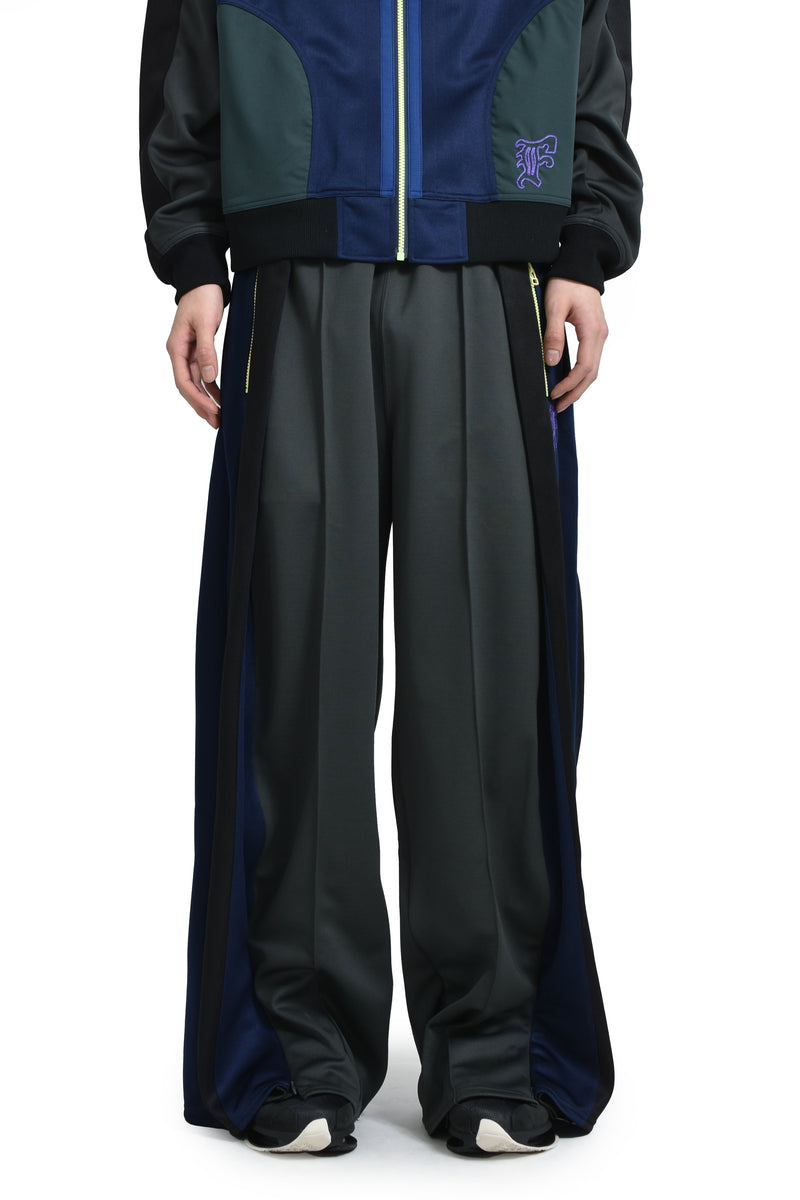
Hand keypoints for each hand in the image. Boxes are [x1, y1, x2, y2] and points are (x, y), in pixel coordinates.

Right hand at [165, 283, 224, 427]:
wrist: (203, 280)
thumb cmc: (202, 297)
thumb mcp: (205, 323)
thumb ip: (206, 351)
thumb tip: (208, 377)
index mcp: (176, 348)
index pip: (183, 381)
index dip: (197, 399)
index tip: (212, 410)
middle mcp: (179, 352)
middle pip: (187, 386)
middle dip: (200, 405)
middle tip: (216, 422)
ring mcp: (187, 352)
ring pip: (194, 382)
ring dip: (205, 399)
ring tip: (218, 416)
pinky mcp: (197, 349)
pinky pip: (201, 374)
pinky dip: (210, 386)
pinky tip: (220, 397)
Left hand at [542, 277, 608, 412]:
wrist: (581, 264)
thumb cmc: (566, 282)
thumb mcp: (554, 306)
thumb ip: (553, 334)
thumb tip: (553, 361)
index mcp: (593, 331)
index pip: (584, 367)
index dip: (569, 385)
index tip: (553, 395)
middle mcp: (601, 335)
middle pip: (591, 374)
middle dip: (575, 393)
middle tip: (558, 407)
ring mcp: (600, 335)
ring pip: (593, 369)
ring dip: (579, 386)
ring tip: (563, 400)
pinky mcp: (595, 333)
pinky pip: (591, 360)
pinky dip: (581, 375)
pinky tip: (570, 382)